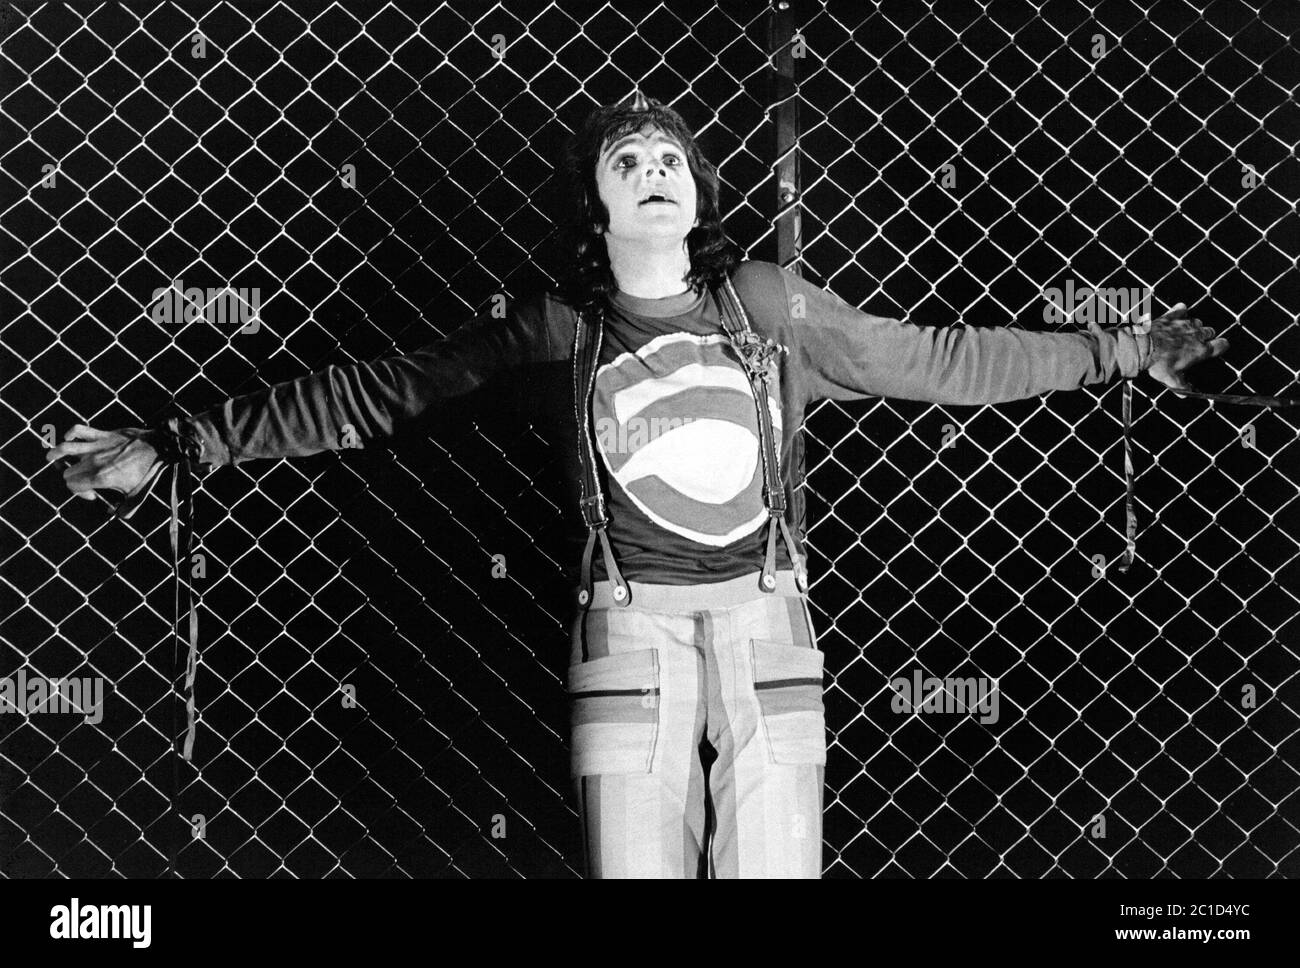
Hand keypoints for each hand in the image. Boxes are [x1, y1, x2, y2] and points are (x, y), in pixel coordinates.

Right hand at [45, 424, 161, 504]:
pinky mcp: (101, 435)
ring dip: (55, 454)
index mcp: (100, 477)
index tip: (93, 494)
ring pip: (65, 449)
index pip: (73, 486)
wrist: (159, 448)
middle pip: (68, 471)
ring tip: (51, 458)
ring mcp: (96, 447)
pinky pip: (80, 429)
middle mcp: (94, 462)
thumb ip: (126, 509)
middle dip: (72, 479)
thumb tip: (117, 516)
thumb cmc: (148, 472)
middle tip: (85, 482)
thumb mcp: (138, 495)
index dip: (79, 492)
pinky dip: (72, 433)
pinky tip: (70, 438)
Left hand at [1141, 303, 1228, 390]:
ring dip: (1193, 326)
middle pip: (1210, 331)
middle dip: (1206, 336)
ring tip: (1184, 333)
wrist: (1143, 347)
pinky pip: (1181, 309)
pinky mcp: (1172, 317)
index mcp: (1200, 350)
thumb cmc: (1159, 364)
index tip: (1218, 347)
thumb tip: (1186, 394)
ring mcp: (1185, 324)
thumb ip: (1182, 386)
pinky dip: (1180, 311)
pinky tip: (1178, 313)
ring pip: (1197, 321)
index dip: (1221, 346)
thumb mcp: (1171, 379)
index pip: (1222, 345)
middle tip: (1195, 343)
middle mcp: (1197, 335)